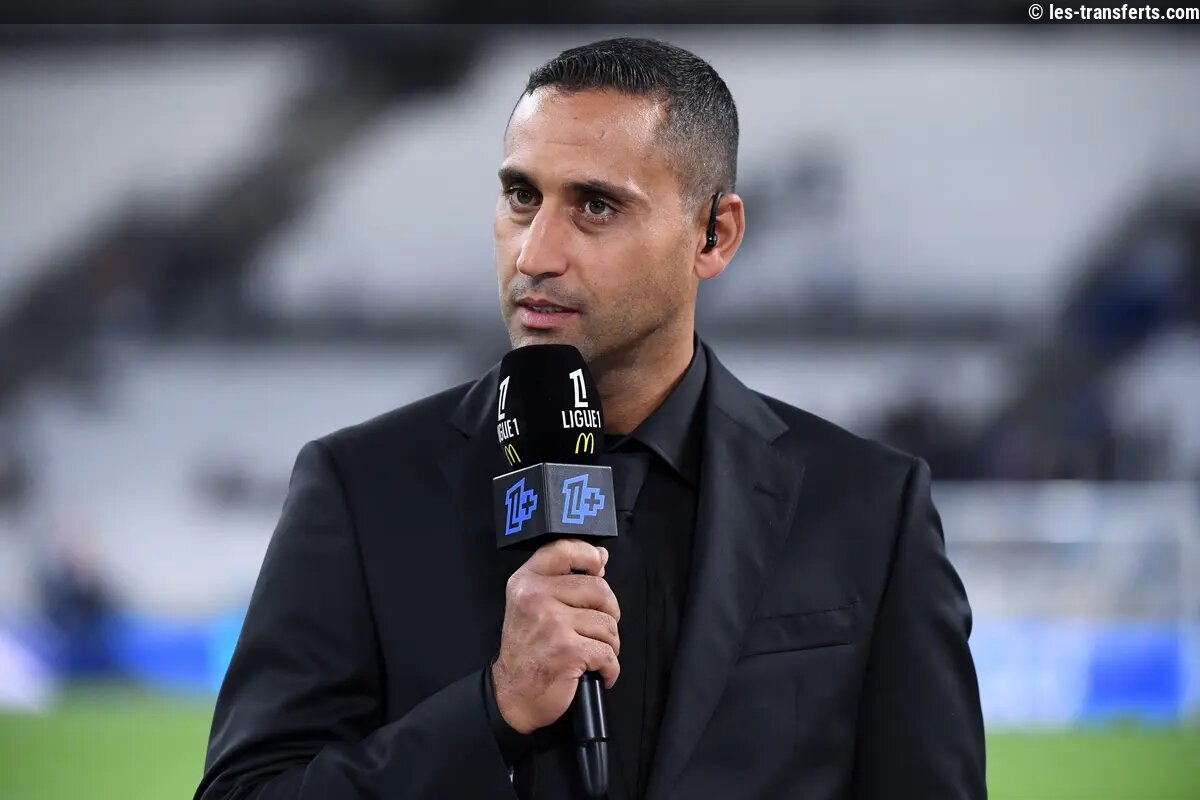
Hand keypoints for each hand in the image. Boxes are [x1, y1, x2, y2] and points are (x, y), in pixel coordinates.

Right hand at [490, 538, 620, 734]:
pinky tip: (596, 671)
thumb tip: (600, 557)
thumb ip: (564, 577)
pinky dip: (609, 668)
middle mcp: (536, 598)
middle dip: (608, 612)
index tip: (598, 567)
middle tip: (596, 629)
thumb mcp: (532, 604)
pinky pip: (608, 654)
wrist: (512, 695)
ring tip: (591, 653)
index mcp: (527, 582)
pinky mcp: (567, 651)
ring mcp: (552, 624)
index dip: (589, 556)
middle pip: (599, 589)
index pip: (565, 549)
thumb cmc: (527, 650)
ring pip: (608, 623)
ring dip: (608, 644)